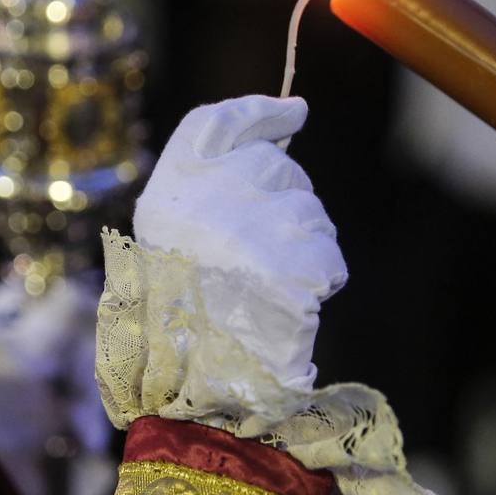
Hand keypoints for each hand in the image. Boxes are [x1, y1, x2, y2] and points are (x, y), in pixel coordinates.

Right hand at [132, 95, 346, 388]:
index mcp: (173, 187)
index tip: (293, 113)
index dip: (260, 114)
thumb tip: (296, 112)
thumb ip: (215, 174)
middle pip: (276, 168)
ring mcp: (265, 228)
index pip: (220, 122)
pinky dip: (314, 282)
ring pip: (307, 215)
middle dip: (276, 203)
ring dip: (297, 246)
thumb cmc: (177, 306)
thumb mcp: (169, 232)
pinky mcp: (304, 266)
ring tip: (258, 287)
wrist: (193, 382)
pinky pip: (326, 260)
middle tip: (245, 254)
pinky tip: (283, 306)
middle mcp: (219, 194)